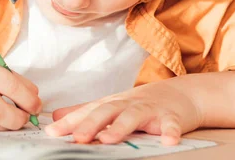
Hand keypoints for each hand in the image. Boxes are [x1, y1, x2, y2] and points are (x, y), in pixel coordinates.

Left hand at [44, 81, 201, 145]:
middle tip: (78, 137)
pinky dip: (170, 131)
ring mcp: (150, 109)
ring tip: (109, 139)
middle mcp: (128, 104)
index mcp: (113, 104)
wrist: (182, 93)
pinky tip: (168, 141)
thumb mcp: (113, 105)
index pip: (88, 112)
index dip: (70, 122)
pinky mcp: (172, 117)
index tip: (51, 133)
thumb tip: (57, 117)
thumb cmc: (142, 103)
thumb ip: (85, 111)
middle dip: (91, 124)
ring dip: (121, 127)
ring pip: (134, 116)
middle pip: (107, 111)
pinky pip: (171, 124)